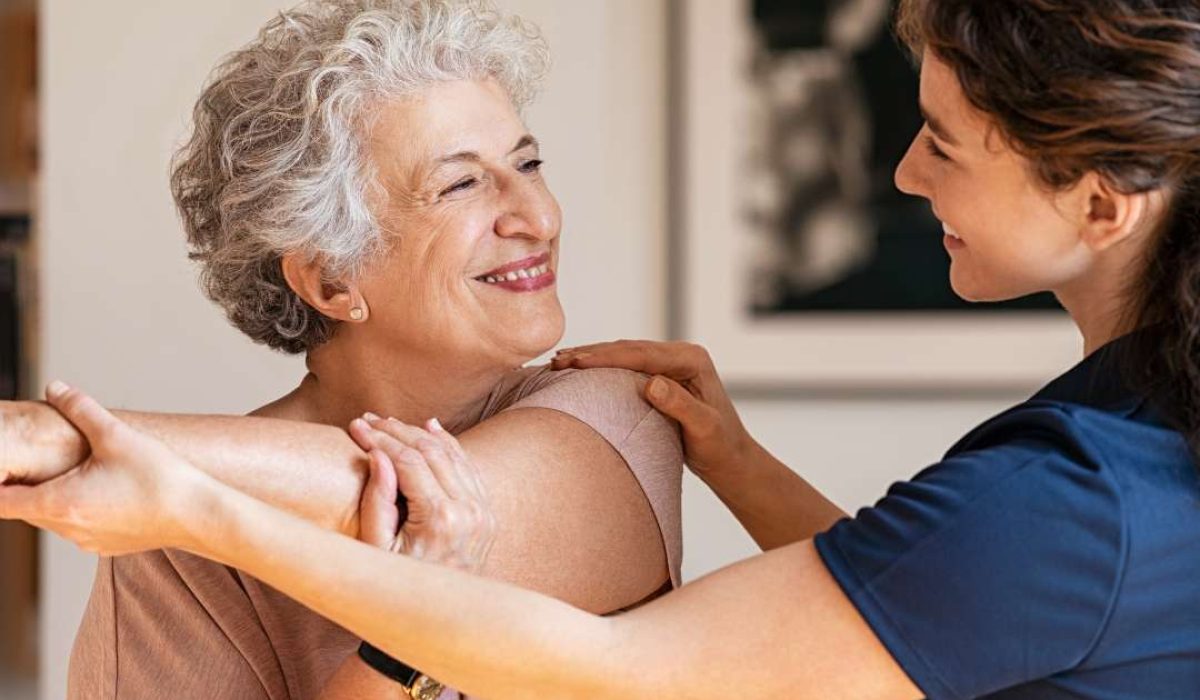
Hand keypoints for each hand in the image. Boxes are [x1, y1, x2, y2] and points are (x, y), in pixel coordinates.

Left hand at [0, 382, 203, 554]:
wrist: (199, 515)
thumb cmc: (160, 479)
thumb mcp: (116, 435)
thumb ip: (80, 408)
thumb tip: (56, 388)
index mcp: (59, 502)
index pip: (0, 500)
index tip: (1, 468)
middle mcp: (66, 528)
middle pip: (26, 507)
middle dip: (29, 484)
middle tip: (41, 460)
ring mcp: (86, 540)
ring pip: (54, 517)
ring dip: (57, 496)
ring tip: (82, 471)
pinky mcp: (106, 546)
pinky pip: (79, 526)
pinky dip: (82, 508)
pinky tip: (108, 490)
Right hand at [349, 415, 495, 573]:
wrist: (438, 619)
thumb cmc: (398, 586)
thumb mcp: (376, 550)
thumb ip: (377, 501)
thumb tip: (378, 455)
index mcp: (440, 519)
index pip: (409, 461)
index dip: (380, 440)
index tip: (356, 427)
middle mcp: (468, 511)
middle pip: (431, 451)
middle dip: (397, 431)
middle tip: (368, 419)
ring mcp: (483, 511)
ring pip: (453, 454)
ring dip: (420, 434)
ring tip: (390, 423)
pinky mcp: (487, 513)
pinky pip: (468, 468)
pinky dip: (449, 446)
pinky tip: (430, 428)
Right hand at [552, 340, 755, 479]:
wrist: (730, 458)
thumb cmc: (720, 446)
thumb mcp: (704, 429)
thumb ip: (681, 406)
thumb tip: (651, 383)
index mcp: (692, 359)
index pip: (641, 354)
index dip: (606, 357)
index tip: (576, 362)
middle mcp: (681, 355)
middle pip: (628, 349)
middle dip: (591, 353)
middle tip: (557, 360)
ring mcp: (670, 363)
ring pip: (624, 354)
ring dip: (592, 357)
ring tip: (559, 362)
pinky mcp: (661, 375)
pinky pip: (626, 366)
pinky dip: (601, 367)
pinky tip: (579, 371)